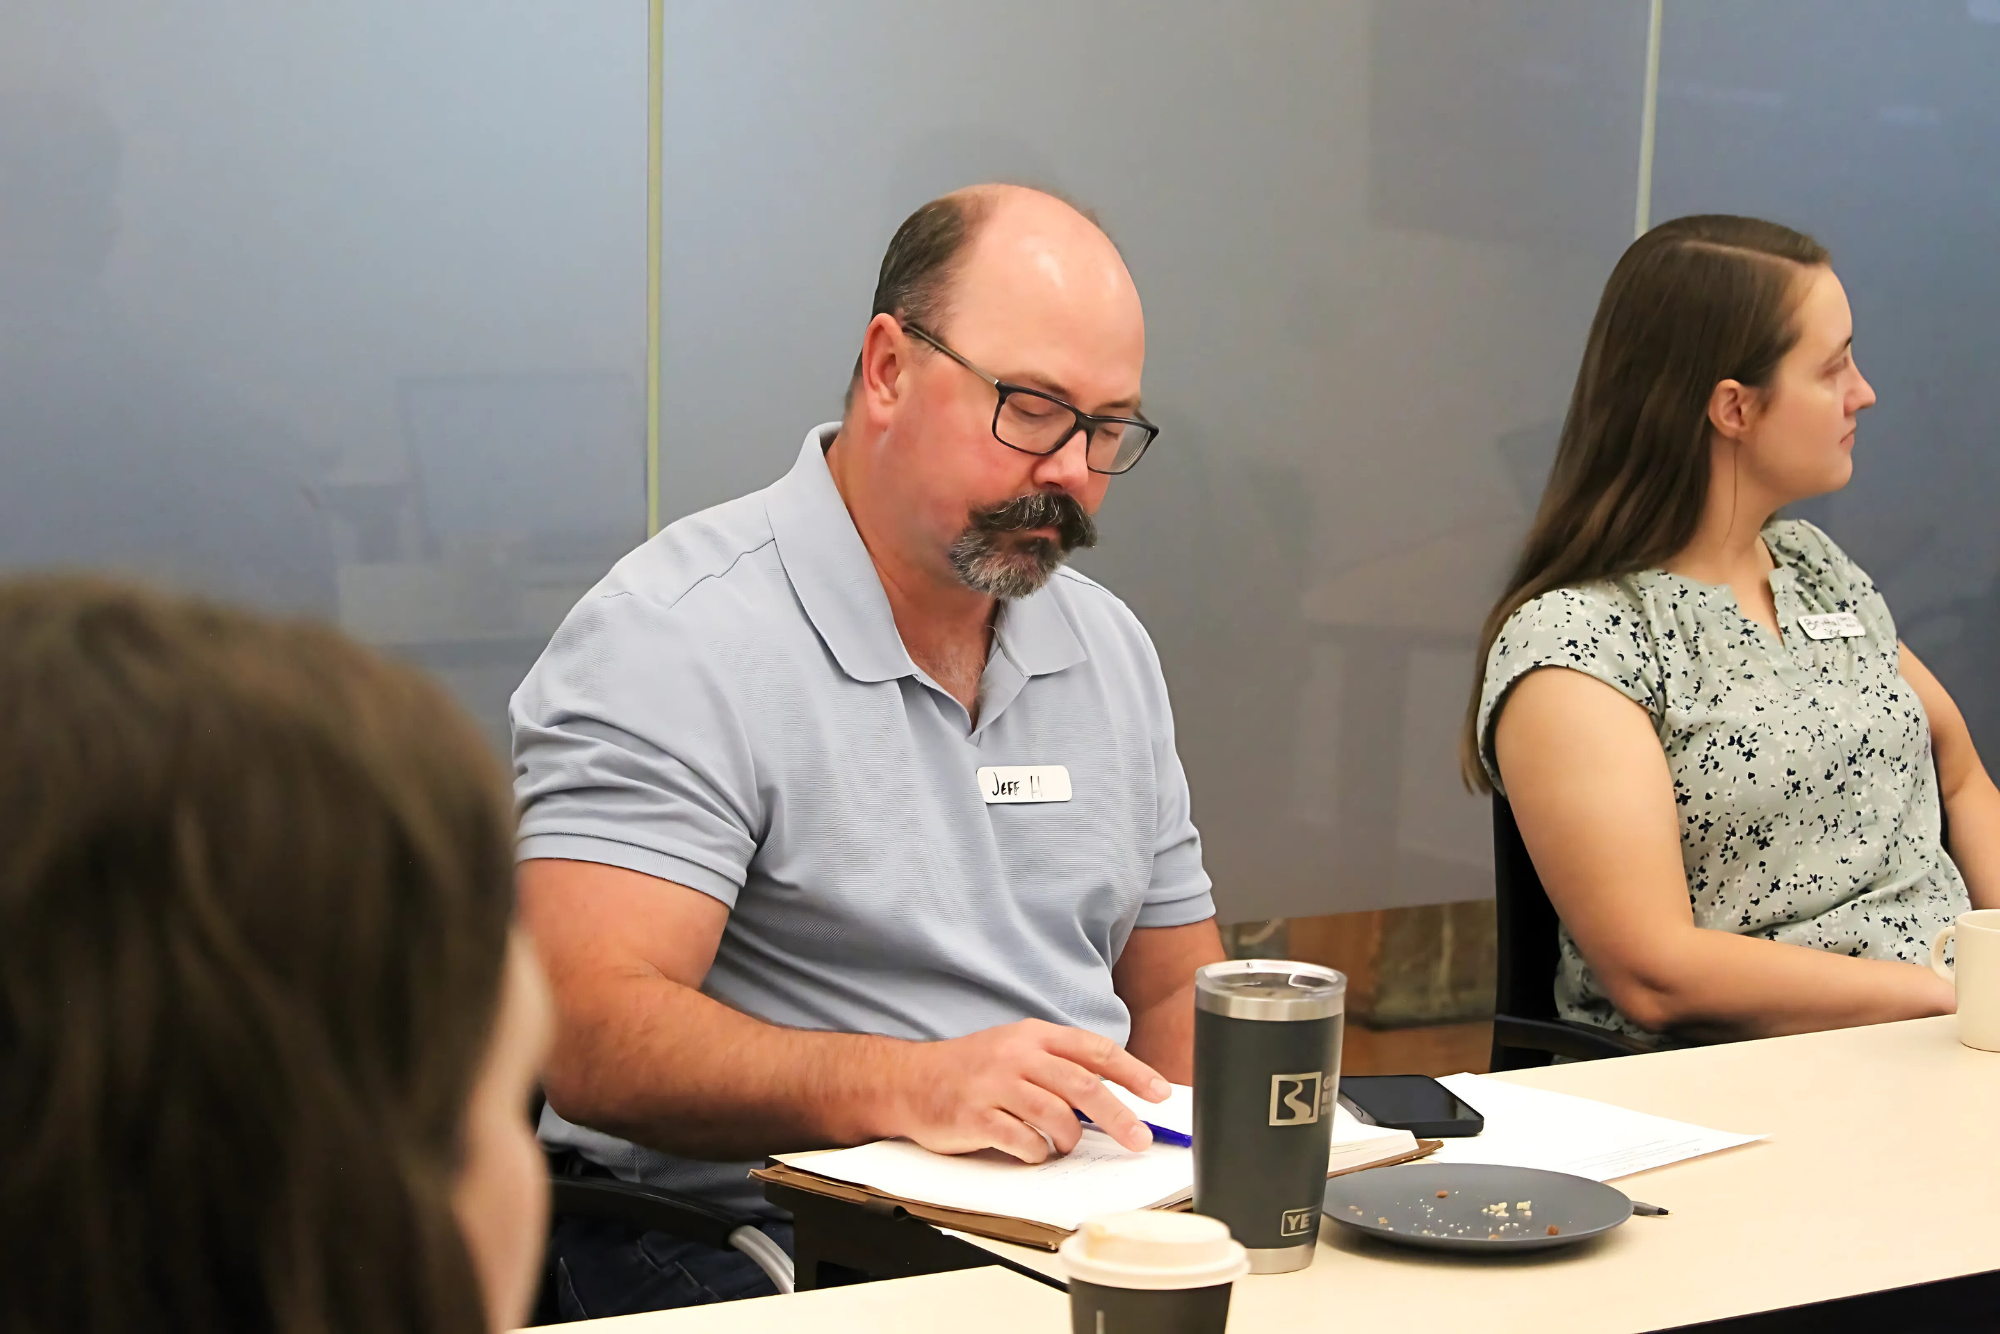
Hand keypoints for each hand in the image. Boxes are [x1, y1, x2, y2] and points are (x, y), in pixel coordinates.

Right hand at [890, 1019, 1169, 1162]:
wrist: (910, 1080)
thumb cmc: (972, 1070)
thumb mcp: (1018, 1052)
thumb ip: (1060, 1067)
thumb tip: (1113, 1097)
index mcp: (1034, 1035)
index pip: (1095, 1050)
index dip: (1133, 1072)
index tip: (1160, 1093)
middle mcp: (1017, 1055)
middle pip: (1083, 1086)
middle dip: (1119, 1116)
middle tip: (1140, 1139)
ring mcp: (995, 1085)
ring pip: (1056, 1116)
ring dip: (1070, 1138)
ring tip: (1064, 1144)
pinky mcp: (976, 1116)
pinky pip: (1023, 1141)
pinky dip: (1036, 1152)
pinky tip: (1031, 1150)